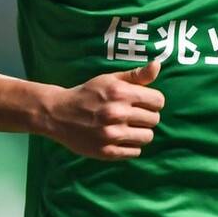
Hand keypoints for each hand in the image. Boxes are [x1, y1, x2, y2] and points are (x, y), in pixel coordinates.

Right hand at [42, 59, 164, 159]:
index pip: (158, 101)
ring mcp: (111, 134)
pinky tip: (120, 138)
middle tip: (133, 115)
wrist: (59, 114)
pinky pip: (135, 151)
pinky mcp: (106, 152)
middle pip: (154, 119)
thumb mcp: (110, 79)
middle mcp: (117, 113)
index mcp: (120, 93)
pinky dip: (131, 145)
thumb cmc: (89, 94)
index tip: (143, 102)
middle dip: (147, 116)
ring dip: (141, 132)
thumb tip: (158, 64)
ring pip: (147, 137)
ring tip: (128, 127)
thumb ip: (136, 75)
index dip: (153, 101)